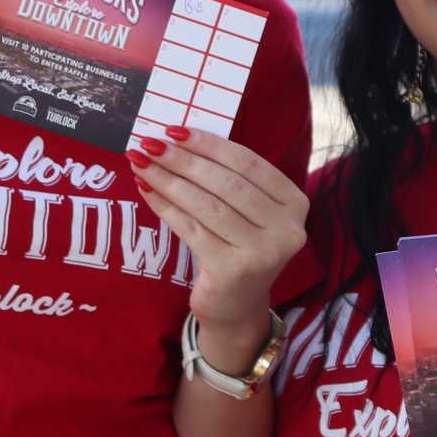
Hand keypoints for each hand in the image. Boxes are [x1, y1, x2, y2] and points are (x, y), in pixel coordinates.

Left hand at [127, 127, 307, 339]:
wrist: (236, 306)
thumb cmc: (237, 245)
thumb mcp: (245, 210)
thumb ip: (226, 177)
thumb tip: (177, 137)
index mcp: (294, 203)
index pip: (248, 163)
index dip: (210, 144)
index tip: (175, 130)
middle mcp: (287, 228)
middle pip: (227, 183)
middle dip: (184, 160)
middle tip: (150, 143)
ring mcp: (264, 252)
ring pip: (207, 205)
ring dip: (169, 180)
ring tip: (141, 163)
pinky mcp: (235, 271)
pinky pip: (192, 230)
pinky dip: (166, 206)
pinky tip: (147, 190)